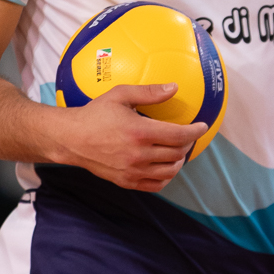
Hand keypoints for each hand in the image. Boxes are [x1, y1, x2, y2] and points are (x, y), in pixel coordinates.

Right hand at [47, 83, 206, 191]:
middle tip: (187, 135)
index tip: (202, 126)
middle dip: (188, 144)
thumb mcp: (120, 95)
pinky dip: (166, 177)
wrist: (71, 139)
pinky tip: (165, 166)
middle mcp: (139, 155)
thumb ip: (149, 92)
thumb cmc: (95, 114)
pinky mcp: (126, 182)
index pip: (179, 135)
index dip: (195, 131)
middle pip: (177, 153)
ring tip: (178, 151)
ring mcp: (133, 171)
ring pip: (169, 171)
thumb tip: (174, 88)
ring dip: (179, 161)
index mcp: (140, 132)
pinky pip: (155, 185)